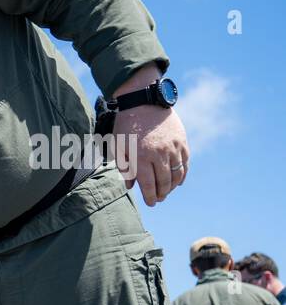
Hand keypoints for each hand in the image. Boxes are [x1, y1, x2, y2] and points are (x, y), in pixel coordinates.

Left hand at [108, 64, 188, 205]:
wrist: (143, 101)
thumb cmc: (126, 125)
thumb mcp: (119, 147)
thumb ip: (124, 168)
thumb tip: (130, 186)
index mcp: (141, 157)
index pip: (149, 184)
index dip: (150, 196)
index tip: (150, 203)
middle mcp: (159, 154)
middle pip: (164, 181)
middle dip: (161, 193)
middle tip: (158, 199)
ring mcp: (173, 147)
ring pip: (177, 174)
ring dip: (172, 186)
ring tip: (167, 191)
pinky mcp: (182, 141)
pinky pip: (185, 162)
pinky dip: (183, 173)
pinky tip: (178, 181)